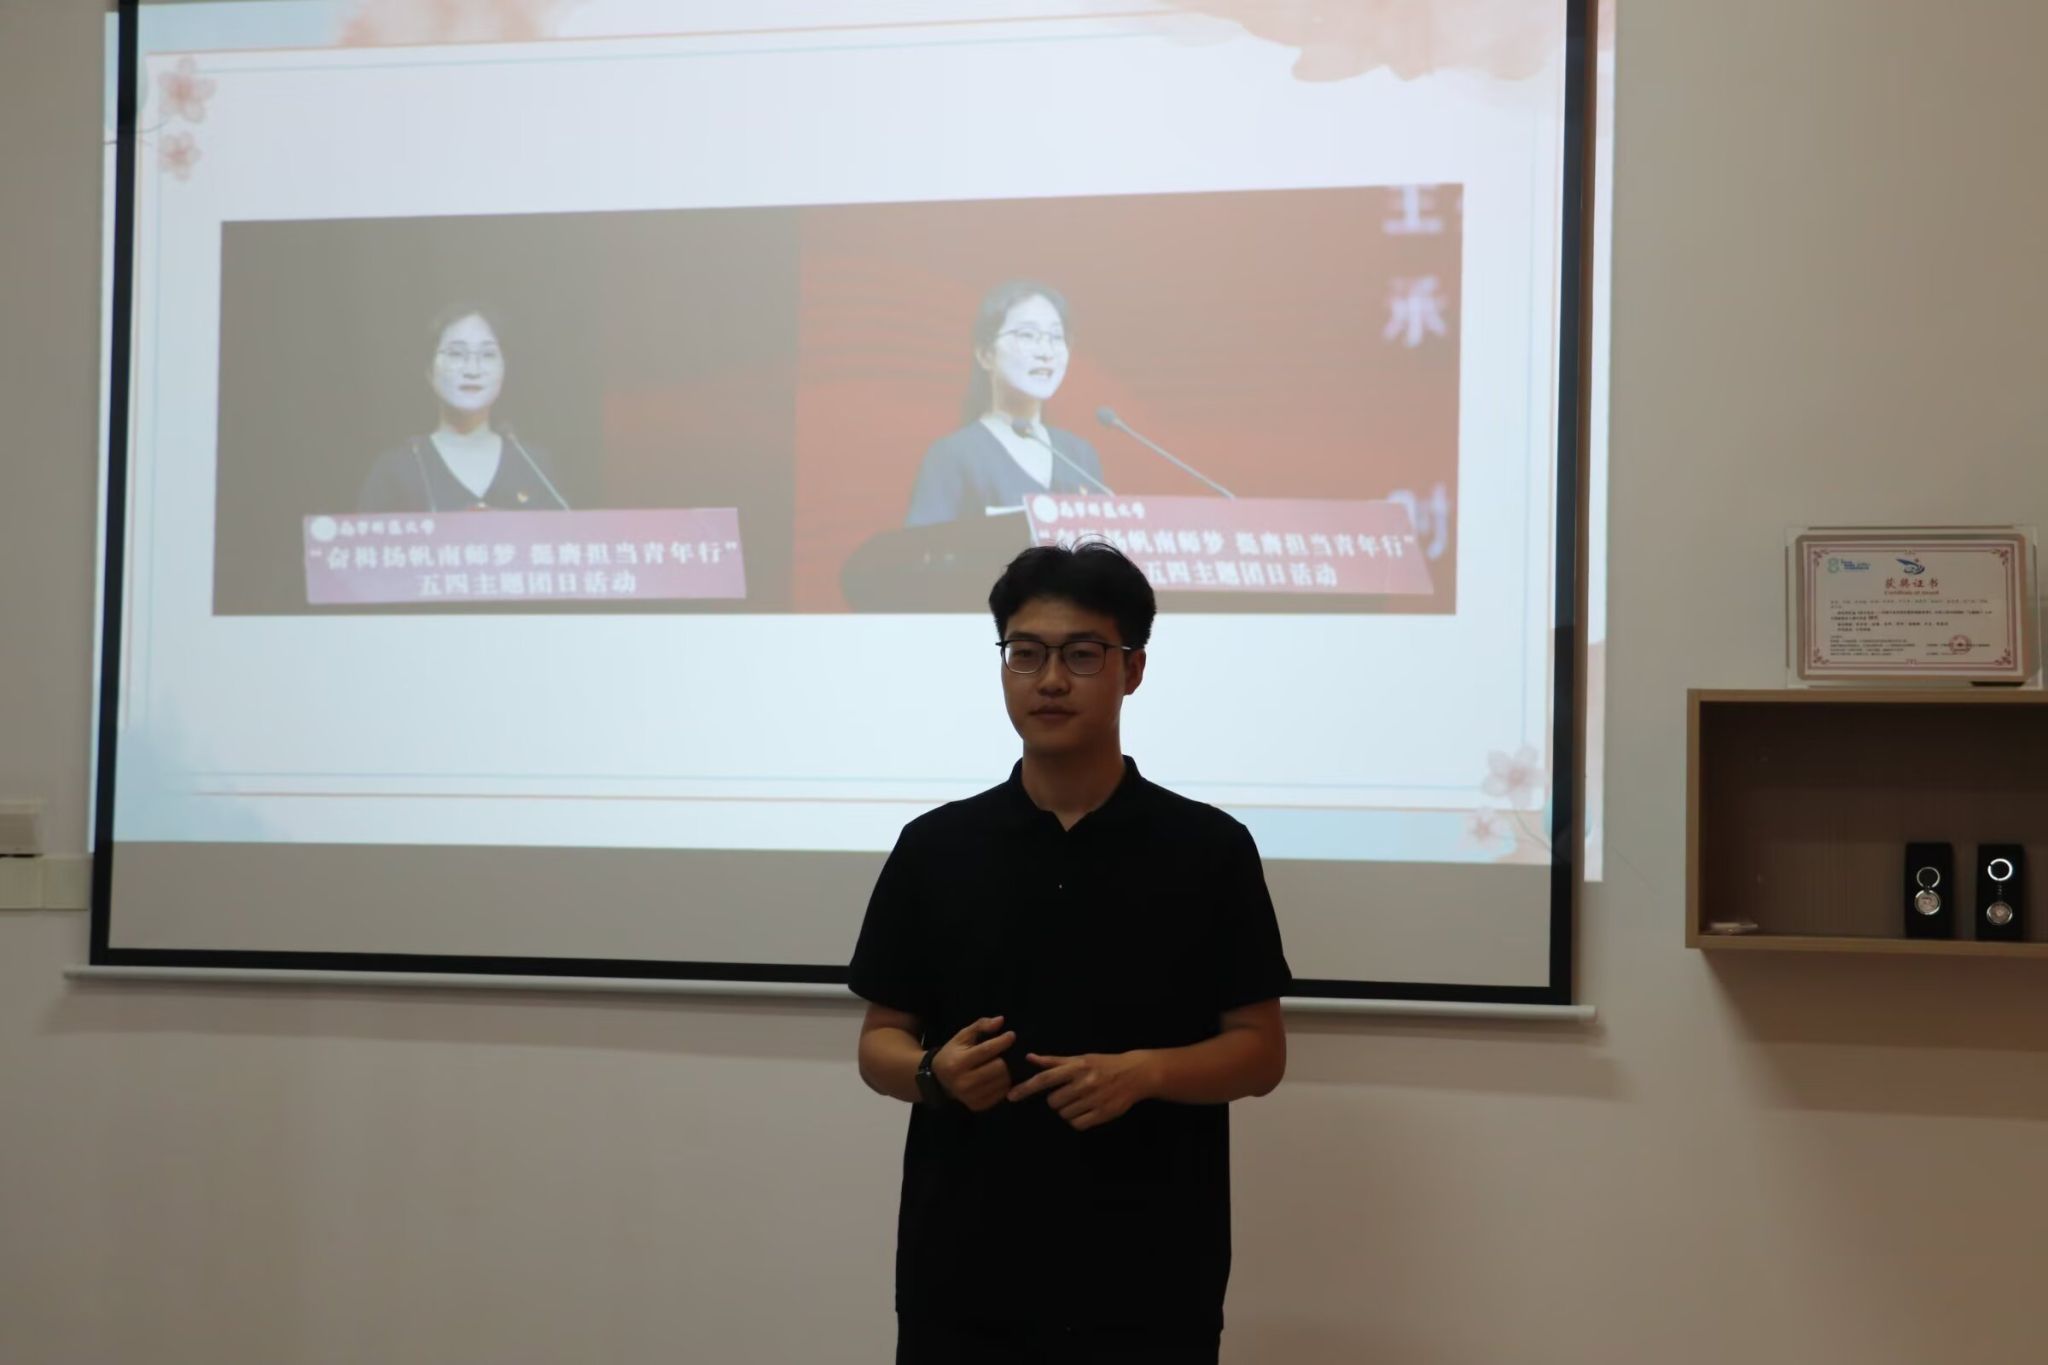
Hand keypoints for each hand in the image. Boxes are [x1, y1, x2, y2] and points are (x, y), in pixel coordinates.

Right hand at [931, 1016, 1015, 1112]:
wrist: (938, 1080)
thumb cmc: (953, 1054)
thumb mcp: (962, 1037)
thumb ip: (980, 1026)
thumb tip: (1000, 1020)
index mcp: (958, 1063)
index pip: (986, 1051)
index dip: (1002, 1042)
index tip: (1011, 1035)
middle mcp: (964, 1082)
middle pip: (999, 1068)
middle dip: (1004, 1059)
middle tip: (1002, 1055)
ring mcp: (971, 1097)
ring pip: (1003, 1082)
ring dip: (1006, 1072)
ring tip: (1000, 1066)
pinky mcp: (977, 1106)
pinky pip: (1001, 1094)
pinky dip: (1003, 1084)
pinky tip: (996, 1078)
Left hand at [1007, 1051, 1155, 1130]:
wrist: (1135, 1074)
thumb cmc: (1103, 1064)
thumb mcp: (1080, 1058)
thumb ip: (1054, 1061)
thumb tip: (1030, 1057)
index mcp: (1076, 1067)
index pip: (1044, 1079)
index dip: (1025, 1088)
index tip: (1010, 1097)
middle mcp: (1084, 1083)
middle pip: (1053, 1102)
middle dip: (1058, 1100)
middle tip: (1071, 1093)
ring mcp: (1094, 1099)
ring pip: (1065, 1115)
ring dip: (1069, 1110)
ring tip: (1082, 1100)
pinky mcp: (1103, 1114)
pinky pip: (1078, 1124)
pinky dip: (1078, 1120)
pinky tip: (1087, 1110)